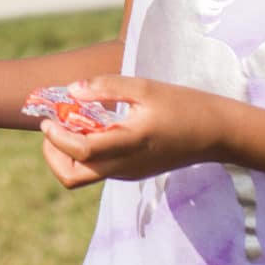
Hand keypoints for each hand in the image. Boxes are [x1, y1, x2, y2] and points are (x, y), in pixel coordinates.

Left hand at [38, 76, 237, 183]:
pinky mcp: (132, 172)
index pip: (81, 151)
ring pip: (83, 176)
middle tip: (52, 127)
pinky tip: (92, 128)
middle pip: (73, 177)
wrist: (216, 133)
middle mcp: (125, 166)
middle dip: (53, 154)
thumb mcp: (145, 87)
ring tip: (70, 124)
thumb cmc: (183, 105)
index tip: (48, 118)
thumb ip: (107, 87)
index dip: (57, 137)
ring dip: (67, 154)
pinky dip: (84, 153)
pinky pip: (98, 169)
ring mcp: (128, 172)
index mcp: (129, 143)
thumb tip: (72, 89)